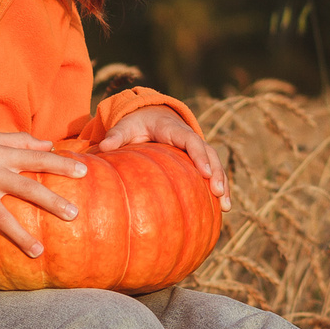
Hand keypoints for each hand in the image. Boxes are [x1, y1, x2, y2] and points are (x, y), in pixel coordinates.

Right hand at [0, 131, 86, 270]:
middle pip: (26, 189)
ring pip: (1, 217)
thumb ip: (19, 140)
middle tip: (73, 215)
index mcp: (1, 156)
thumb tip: (48, 144)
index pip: (36, 159)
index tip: (84, 172)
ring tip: (39, 252)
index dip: (60, 165)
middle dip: (51, 202)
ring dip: (20, 236)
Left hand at [96, 106, 230, 211]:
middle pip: (210, 154)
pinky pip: (210, 175)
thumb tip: (103, 147)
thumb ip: (116, 135)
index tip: (205, 172)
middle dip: (217, 173)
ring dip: (222, 184)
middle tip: (218, 192)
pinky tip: (221, 211)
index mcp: (175, 130)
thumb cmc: (138, 124)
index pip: (191, 141)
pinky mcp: (197, 163)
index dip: (199, 155)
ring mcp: (197, 151)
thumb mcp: (126, 126)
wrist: (151, 117)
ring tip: (226, 206)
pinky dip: (217, 190)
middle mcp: (190, 139)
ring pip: (215, 166)